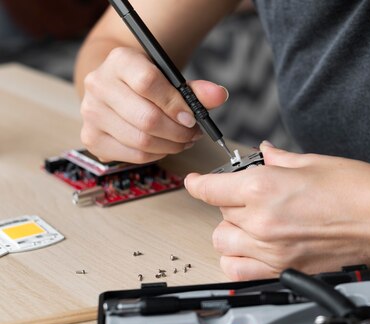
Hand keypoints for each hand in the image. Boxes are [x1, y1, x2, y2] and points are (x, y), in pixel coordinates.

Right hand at [79, 47, 228, 162]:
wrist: (115, 87)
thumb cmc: (148, 83)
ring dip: (171, 145)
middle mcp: (98, 85)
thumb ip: (195, 89)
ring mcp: (91, 113)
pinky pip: (134, 156)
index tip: (192, 117)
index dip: (175, 105)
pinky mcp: (92, 138)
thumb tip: (219, 95)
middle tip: (193, 134)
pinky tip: (165, 146)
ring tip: (183, 140)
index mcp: (119, 61)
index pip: (148, 83)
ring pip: (141, 141)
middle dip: (178, 132)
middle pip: (146, 118)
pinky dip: (157, 155)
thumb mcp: (170, 78)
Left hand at [184, 141, 369, 279]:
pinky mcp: (284, 271)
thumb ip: (280, 160)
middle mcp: (262, 222)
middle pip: (219, 215)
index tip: (196, 181)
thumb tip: (265, 154)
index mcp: (265, 188)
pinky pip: (238, 272)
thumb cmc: (360, 191)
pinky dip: (238, 260)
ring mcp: (272, 251)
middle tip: (249, 196)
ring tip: (252, 223)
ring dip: (231, 231)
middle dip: (228, 203)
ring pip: (223, 243)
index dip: (199, 183)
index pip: (211, 188)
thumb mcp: (314, 162)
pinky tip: (253, 248)